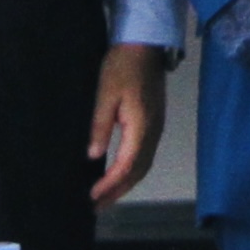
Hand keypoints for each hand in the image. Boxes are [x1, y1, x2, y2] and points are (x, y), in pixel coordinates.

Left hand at [86, 43, 167, 203]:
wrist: (145, 45)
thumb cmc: (122, 66)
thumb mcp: (105, 93)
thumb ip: (100, 125)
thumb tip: (94, 156)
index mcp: (141, 126)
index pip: (127, 165)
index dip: (110, 184)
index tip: (93, 196)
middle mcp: (153, 132)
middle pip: (139, 171)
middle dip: (119, 191)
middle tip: (97, 205)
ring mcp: (157, 128)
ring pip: (144, 165)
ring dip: (126, 183)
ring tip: (106, 196)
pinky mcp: (155, 123)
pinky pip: (145, 155)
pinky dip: (132, 170)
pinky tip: (119, 173)